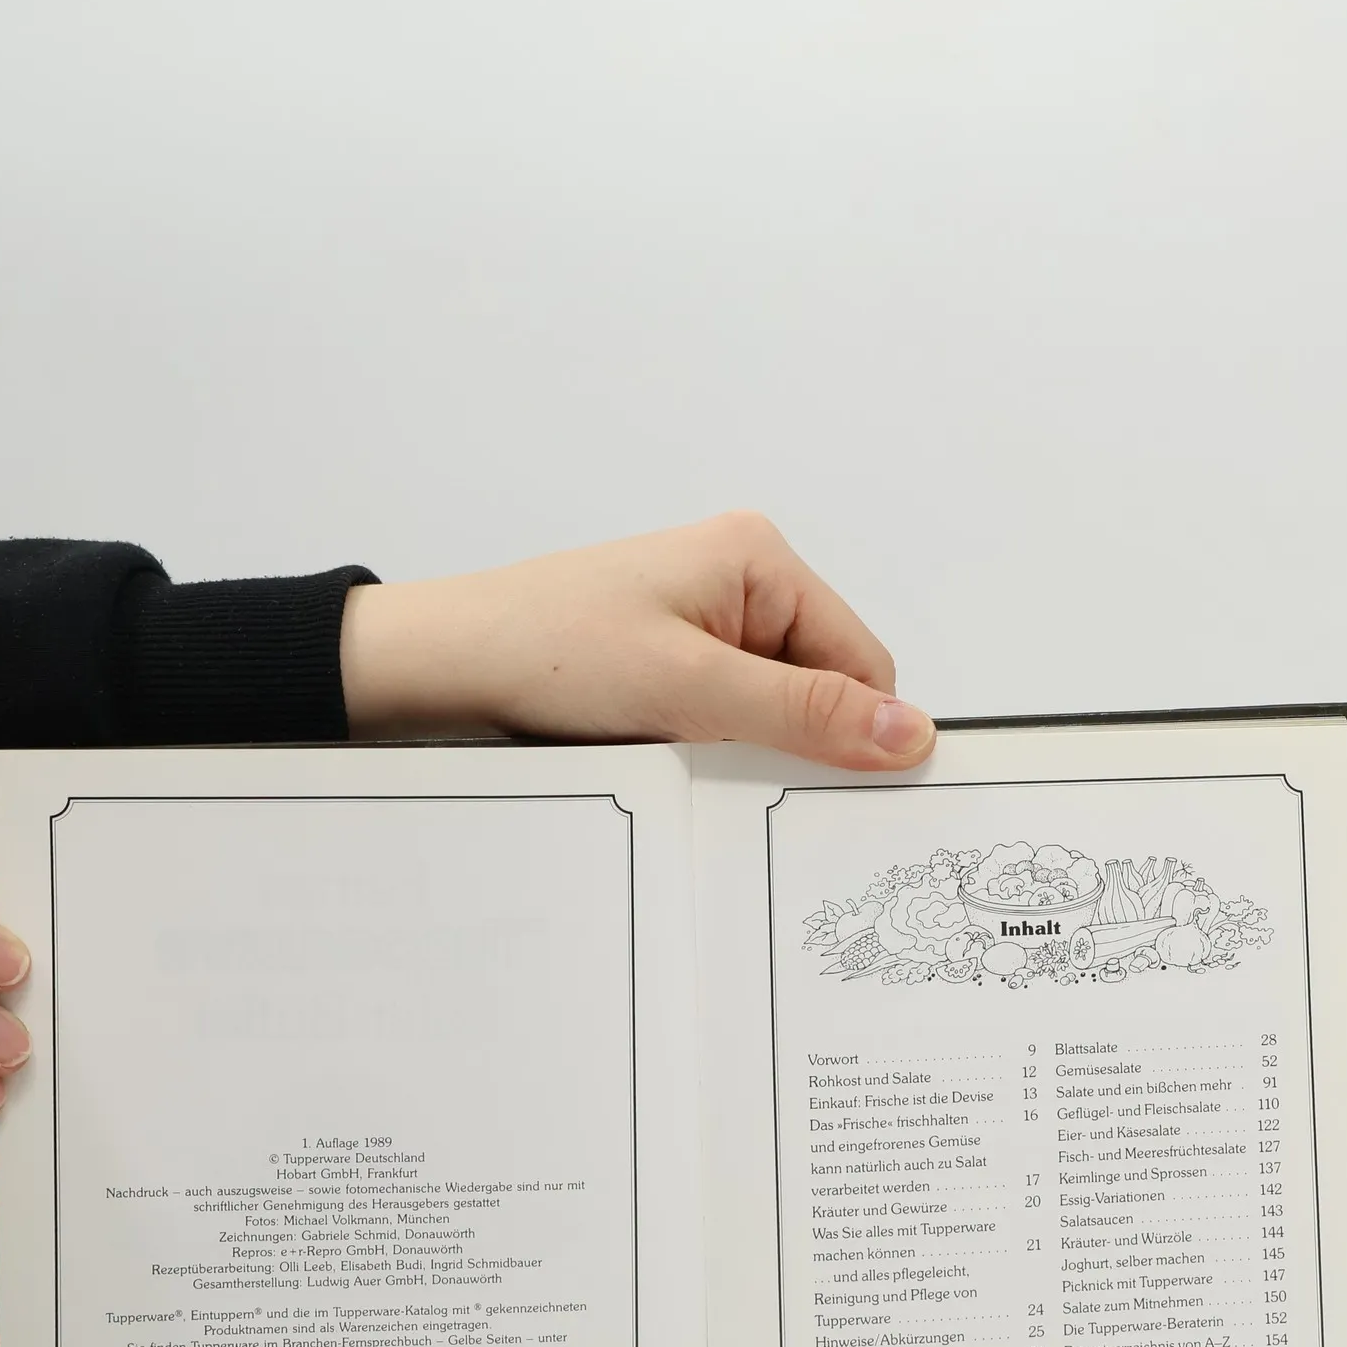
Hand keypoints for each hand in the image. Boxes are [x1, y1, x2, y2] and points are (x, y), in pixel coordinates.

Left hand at [339, 512, 936, 769]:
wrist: (434, 667)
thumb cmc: (547, 652)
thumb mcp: (691, 689)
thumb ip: (806, 712)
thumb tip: (912, 735)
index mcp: (759, 558)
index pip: (862, 660)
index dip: (852, 729)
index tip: (821, 787)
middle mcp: (739, 579)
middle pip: (821, 684)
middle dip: (789, 736)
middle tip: (730, 764)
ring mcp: (701, 619)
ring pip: (772, 706)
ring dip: (741, 743)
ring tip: (680, 749)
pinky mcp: (668, 657)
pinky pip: (725, 713)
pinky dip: (707, 744)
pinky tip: (662, 751)